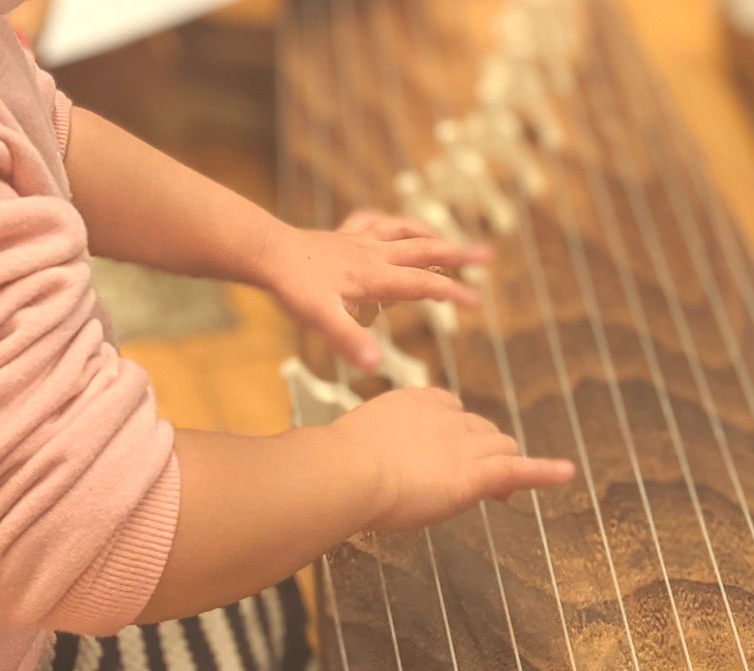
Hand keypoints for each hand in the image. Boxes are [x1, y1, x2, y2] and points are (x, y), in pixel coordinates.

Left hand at [260, 211, 491, 368]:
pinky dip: (389, 222)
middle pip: (425, 250)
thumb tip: (376, 366)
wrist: (266, 252)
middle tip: (488, 255)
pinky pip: (373, 222)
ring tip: (445, 239)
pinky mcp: (342, 235)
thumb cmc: (293, 288)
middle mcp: (374, 254)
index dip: (453, 293)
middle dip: (458, 255)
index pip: (424, 284)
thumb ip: (350, 341)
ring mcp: (359, 241)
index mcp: (376, 277)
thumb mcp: (320, 321)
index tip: (478, 304)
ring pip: (403, 231)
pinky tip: (391, 225)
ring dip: (428, 234)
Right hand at [328, 388, 575, 531]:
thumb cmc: (337, 464)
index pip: (452, 410)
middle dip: (484, 450)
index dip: (456, 433)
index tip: (451, 452)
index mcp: (417, 399)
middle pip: (481, 429)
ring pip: (501, 447)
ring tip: (506, 488)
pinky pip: (519, 470)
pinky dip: (545, 471)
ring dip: (505, 464)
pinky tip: (567, 473)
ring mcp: (464, 444)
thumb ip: (362, 446)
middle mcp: (447, 415)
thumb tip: (331, 461)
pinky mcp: (476, 474)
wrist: (347, 472)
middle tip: (479, 478)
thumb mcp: (351, 444)